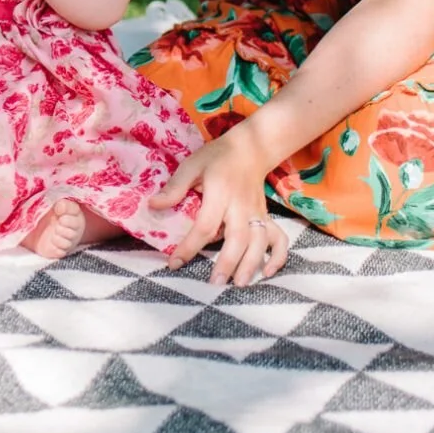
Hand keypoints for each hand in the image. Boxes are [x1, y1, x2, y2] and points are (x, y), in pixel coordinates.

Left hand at [151, 135, 289, 284]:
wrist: (251, 148)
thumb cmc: (217, 157)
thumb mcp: (192, 165)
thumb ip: (175, 188)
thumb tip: (153, 206)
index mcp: (221, 193)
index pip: (205, 225)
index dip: (189, 246)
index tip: (174, 263)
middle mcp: (242, 207)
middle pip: (238, 238)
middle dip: (228, 262)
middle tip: (215, 284)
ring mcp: (257, 213)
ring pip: (260, 242)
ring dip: (252, 264)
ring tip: (239, 284)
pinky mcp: (267, 217)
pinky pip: (279, 239)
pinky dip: (279, 256)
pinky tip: (268, 272)